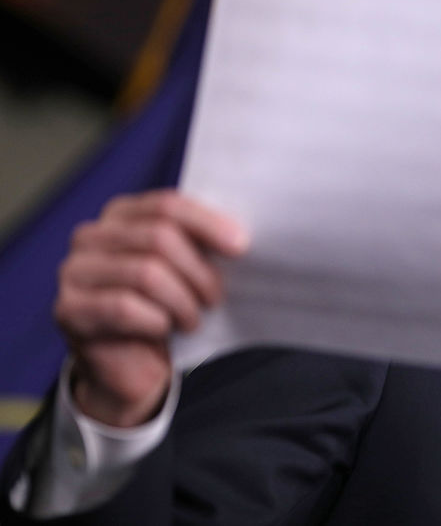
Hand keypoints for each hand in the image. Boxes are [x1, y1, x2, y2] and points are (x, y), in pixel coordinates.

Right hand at [54, 190, 247, 426]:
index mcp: (121, 215)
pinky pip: (124, 307)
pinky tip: (164, 330)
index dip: (206, 223)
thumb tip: (238, 238)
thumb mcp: (185, 269)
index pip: (166, 205)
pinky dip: (156, 320)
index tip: (240, 246)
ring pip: (146, 273)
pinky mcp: (68, 309)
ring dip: (181, 301)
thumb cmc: (164, 308)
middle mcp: (90, 236)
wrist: (131, 366)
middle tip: (215, 299)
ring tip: (193, 319)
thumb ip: (201, 245)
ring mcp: (73, 272)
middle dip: (197, 271)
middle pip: (159, 238)